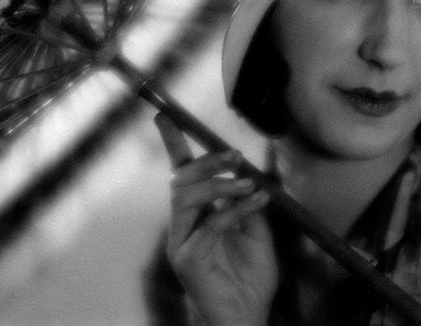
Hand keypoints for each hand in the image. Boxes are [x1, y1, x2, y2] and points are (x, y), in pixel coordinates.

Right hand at [155, 114, 277, 324]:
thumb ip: (247, 204)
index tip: (164, 116)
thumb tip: (250, 175)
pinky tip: (254, 203)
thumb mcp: (256, 233)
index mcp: (195, 214)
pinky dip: (233, 209)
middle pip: (181, 180)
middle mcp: (182, 224)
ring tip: (247, 185)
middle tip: (235, 156)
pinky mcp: (187, 259)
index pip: (180, 172)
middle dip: (206, 162)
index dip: (172, 143)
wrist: (248, 317)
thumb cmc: (249, 279)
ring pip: (186, 197)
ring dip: (218, 184)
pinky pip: (208, 224)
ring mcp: (181, 241)